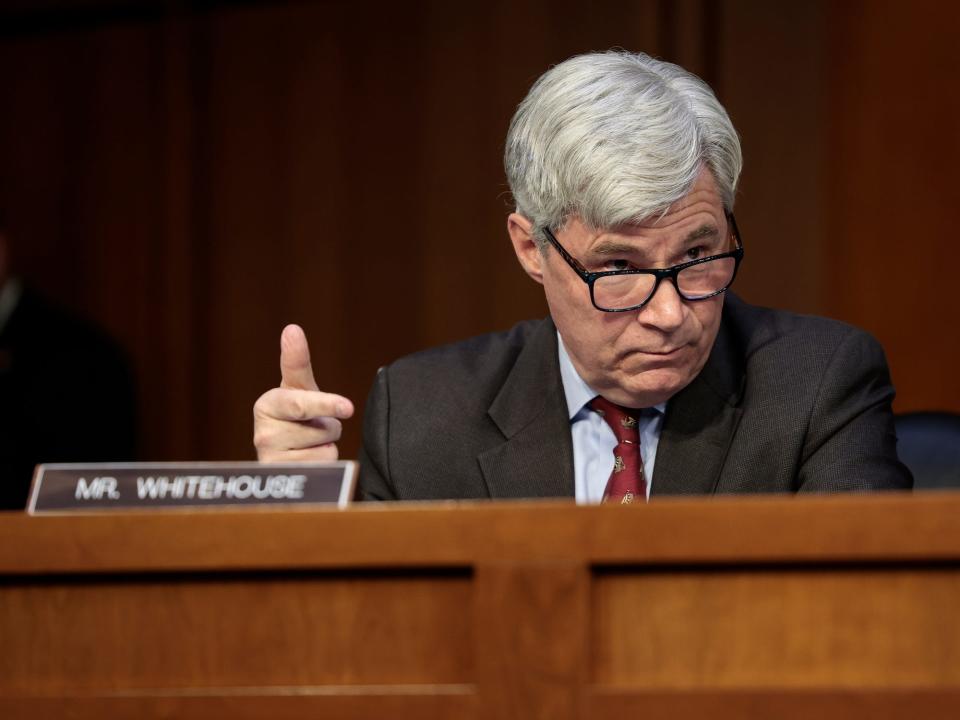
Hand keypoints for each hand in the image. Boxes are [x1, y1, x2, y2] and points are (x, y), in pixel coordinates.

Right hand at [253, 324, 353, 461]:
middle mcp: (262, 433)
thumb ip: (297, 362)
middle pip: (325, 428)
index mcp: (267, 404)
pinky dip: (324, 464)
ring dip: (325, 446)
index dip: (327, 405)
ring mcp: (272, 460)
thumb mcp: (298, 390)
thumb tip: (292, 328)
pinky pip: (325, 468)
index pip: (303, 404)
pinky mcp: (286, 480)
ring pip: (327, 449)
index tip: (348, 407)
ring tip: (306, 444)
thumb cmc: (295, 417)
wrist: (283, 458)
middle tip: (314, 424)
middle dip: (328, 425)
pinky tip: (306, 461)